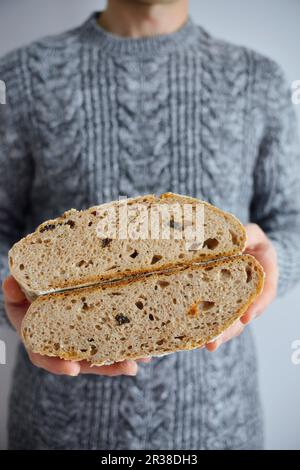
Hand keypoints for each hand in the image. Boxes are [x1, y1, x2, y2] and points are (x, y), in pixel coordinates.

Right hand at [2, 276, 150, 375]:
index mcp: (37, 331)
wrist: (46, 272)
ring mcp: (79, 333)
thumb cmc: (33, 279)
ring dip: (122, 356)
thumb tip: (10, 283)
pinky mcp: (96, 324)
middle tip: (128, 367)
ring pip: (100, 350)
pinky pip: (111, 335)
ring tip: (145, 357)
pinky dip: (128, 340)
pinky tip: (148, 344)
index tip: (73, 369)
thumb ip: (16, 286)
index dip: (56, 362)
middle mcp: (59, 338)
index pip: (42, 352)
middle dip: (104, 366)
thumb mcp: (20, 282)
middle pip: (80, 358)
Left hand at [206, 223, 277, 351]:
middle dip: (229, 330)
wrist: (245, 248)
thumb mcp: (254, 234)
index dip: (256, 306)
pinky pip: (215, 316)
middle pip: (242, 316)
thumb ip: (250, 235)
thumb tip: (240, 239)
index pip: (263, 295)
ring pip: (229, 322)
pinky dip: (207, 326)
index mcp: (263, 279)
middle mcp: (250, 296)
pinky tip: (194, 335)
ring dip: (218, 334)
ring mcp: (236, 302)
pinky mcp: (220, 303)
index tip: (247, 317)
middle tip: (215, 342)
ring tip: (206, 344)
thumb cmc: (250, 241)